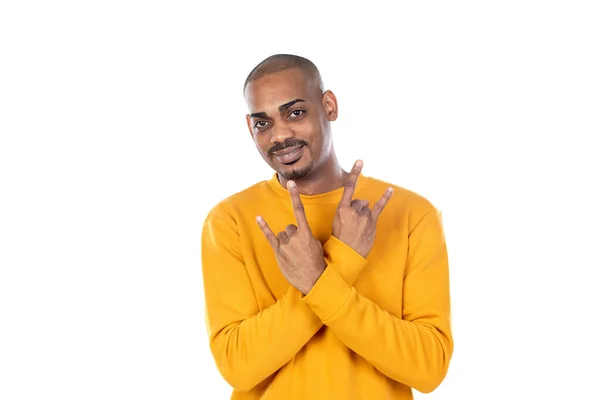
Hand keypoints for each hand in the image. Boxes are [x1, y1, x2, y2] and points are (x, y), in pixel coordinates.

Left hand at [257, 180, 325, 294]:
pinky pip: (269, 236)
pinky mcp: (278, 252)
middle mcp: (294, 237)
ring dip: (286, 241)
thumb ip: (307, 236)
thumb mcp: (317, 246)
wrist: (313, 280)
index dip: (295, 195)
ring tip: (294, 254)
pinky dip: (264, 227)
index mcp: (306, 234)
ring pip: (282, 234)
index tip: (292, 183)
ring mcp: (285, 245)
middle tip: (299, 249)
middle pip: (289, 227)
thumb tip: (300, 233)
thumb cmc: (317, 263)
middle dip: (293, 236)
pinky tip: (259, 218)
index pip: (299, 210)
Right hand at [332, 160, 393, 257]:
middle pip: (360, 202)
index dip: (355, 173)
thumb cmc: (340, 238)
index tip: (360, 161)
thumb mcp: (338, 221)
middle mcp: (354, 210)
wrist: (346, 254)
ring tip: (358, 229)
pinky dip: (385, 198)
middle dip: (357, 211)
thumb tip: (365, 202)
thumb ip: (350, 209)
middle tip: (352, 225)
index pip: (349, 187)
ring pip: (367, 208)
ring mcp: (364, 216)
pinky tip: (390, 190)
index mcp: (342, 209)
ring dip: (364, 216)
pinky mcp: (372, 222)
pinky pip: (380, 207)